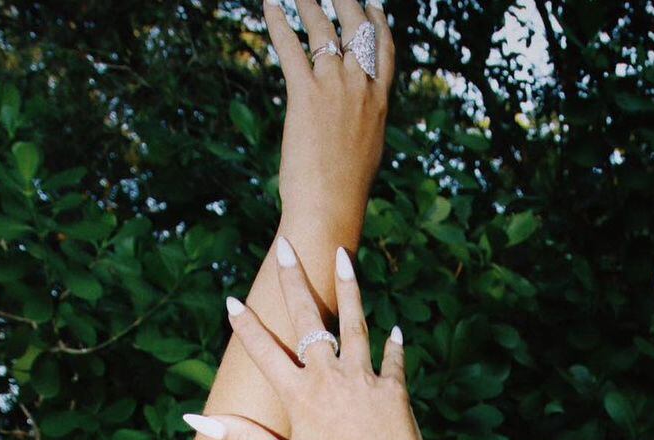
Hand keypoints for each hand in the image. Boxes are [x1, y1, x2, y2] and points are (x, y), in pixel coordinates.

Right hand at [182, 239, 440, 439]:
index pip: (264, 352)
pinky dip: (392, 344)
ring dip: (347, 287)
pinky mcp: (393, 388)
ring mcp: (364, 379)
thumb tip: (196, 419)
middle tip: (286, 246)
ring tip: (342, 256)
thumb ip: (243, 437)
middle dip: (293, 280)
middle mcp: (330, 378)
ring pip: (353, 323)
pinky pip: (392, 358)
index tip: (232, 302)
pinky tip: (392, 329)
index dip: (247, 327)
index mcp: (300, 397)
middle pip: (308, 319)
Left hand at [264, 0, 394, 238]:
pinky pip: (290, 46)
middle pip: (356, 29)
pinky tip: (270, 5)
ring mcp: (335, 87)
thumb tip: (350, 128)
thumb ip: (360, 128)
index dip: (377, 23)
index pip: (384, 50)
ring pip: (322, 30)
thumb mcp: (364, 153)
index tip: (372, 6)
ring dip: (308, 4)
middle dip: (345, 2)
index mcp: (379, 103)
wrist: (331, 206)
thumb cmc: (345, 192)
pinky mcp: (305, 92)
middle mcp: (361, 87)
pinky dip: (277, 22)